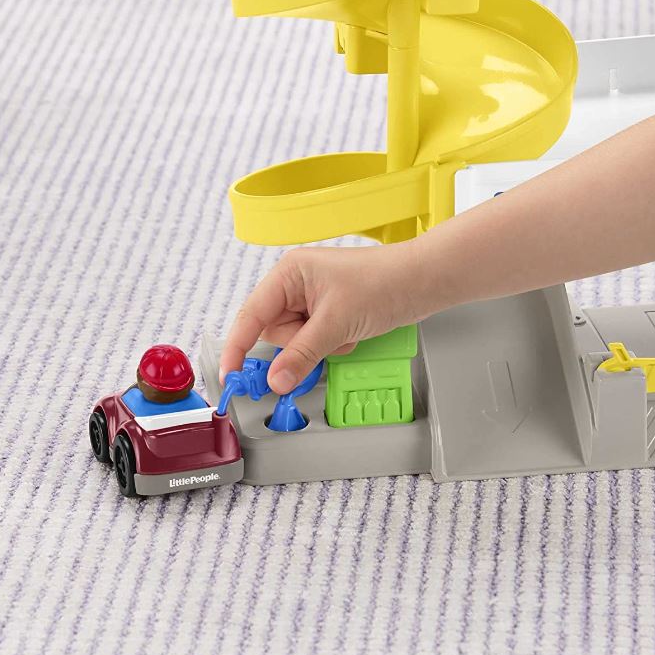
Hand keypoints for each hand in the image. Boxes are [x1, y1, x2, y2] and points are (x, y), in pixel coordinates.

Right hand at [219, 242, 427, 393]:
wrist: (423, 281)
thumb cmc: (383, 283)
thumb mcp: (336, 324)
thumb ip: (301, 355)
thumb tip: (276, 380)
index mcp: (289, 273)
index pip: (251, 315)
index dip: (238, 346)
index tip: (230, 374)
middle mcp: (296, 284)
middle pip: (273, 332)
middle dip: (297, 346)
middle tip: (323, 342)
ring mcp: (312, 299)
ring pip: (295, 341)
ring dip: (318, 347)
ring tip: (345, 333)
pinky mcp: (328, 312)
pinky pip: (314, 341)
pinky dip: (331, 345)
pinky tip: (351, 334)